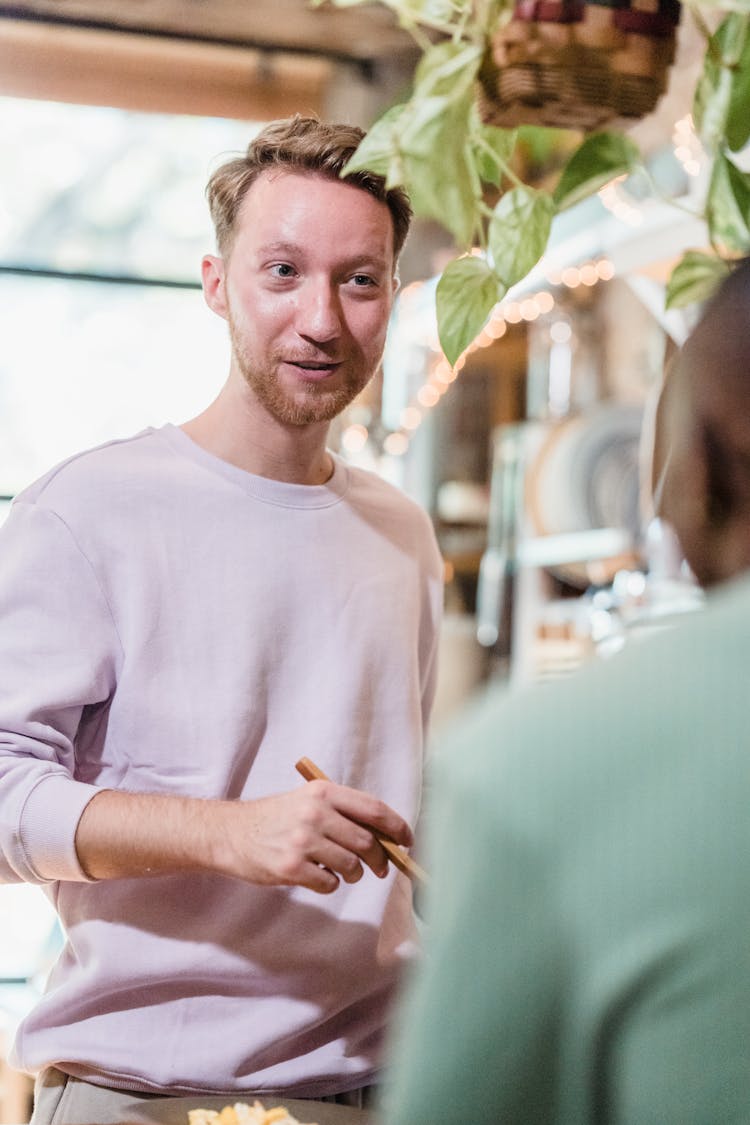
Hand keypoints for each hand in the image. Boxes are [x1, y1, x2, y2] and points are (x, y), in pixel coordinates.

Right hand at [218, 780, 413, 893]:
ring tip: (342, 871)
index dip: (397, 827)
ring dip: (354, 874)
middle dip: (380, 859)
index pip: (374, 809)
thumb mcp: (308, 801)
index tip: (407, 841)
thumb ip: (343, 812)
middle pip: (367, 841)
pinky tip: (317, 876)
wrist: (231, 833)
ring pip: (351, 866)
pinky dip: (330, 884)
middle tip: (379, 868)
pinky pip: (329, 883)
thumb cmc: (276, 818)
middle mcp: (315, 813)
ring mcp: (303, 840)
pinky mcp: (291, 867)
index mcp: (323, 792)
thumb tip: (386, 835)